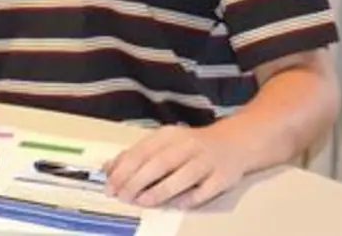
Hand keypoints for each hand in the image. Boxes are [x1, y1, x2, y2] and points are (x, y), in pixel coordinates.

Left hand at [103, 125, 249, 208]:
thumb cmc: (190, 146)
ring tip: (141, 201)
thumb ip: (135, 155)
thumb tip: (107, 168)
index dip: (124, 169)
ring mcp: (207, 160)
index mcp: (169, 135)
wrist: (234, 143)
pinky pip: (204, 191)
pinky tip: (175, 205)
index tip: (110, 186)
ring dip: (160, 190)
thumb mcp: (162, 144)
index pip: (142, 151)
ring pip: (182, 176)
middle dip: (137, 181)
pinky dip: (189, 198)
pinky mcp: (223, 177)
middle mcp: (188, 145)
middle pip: (159, 163)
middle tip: (122, 196)